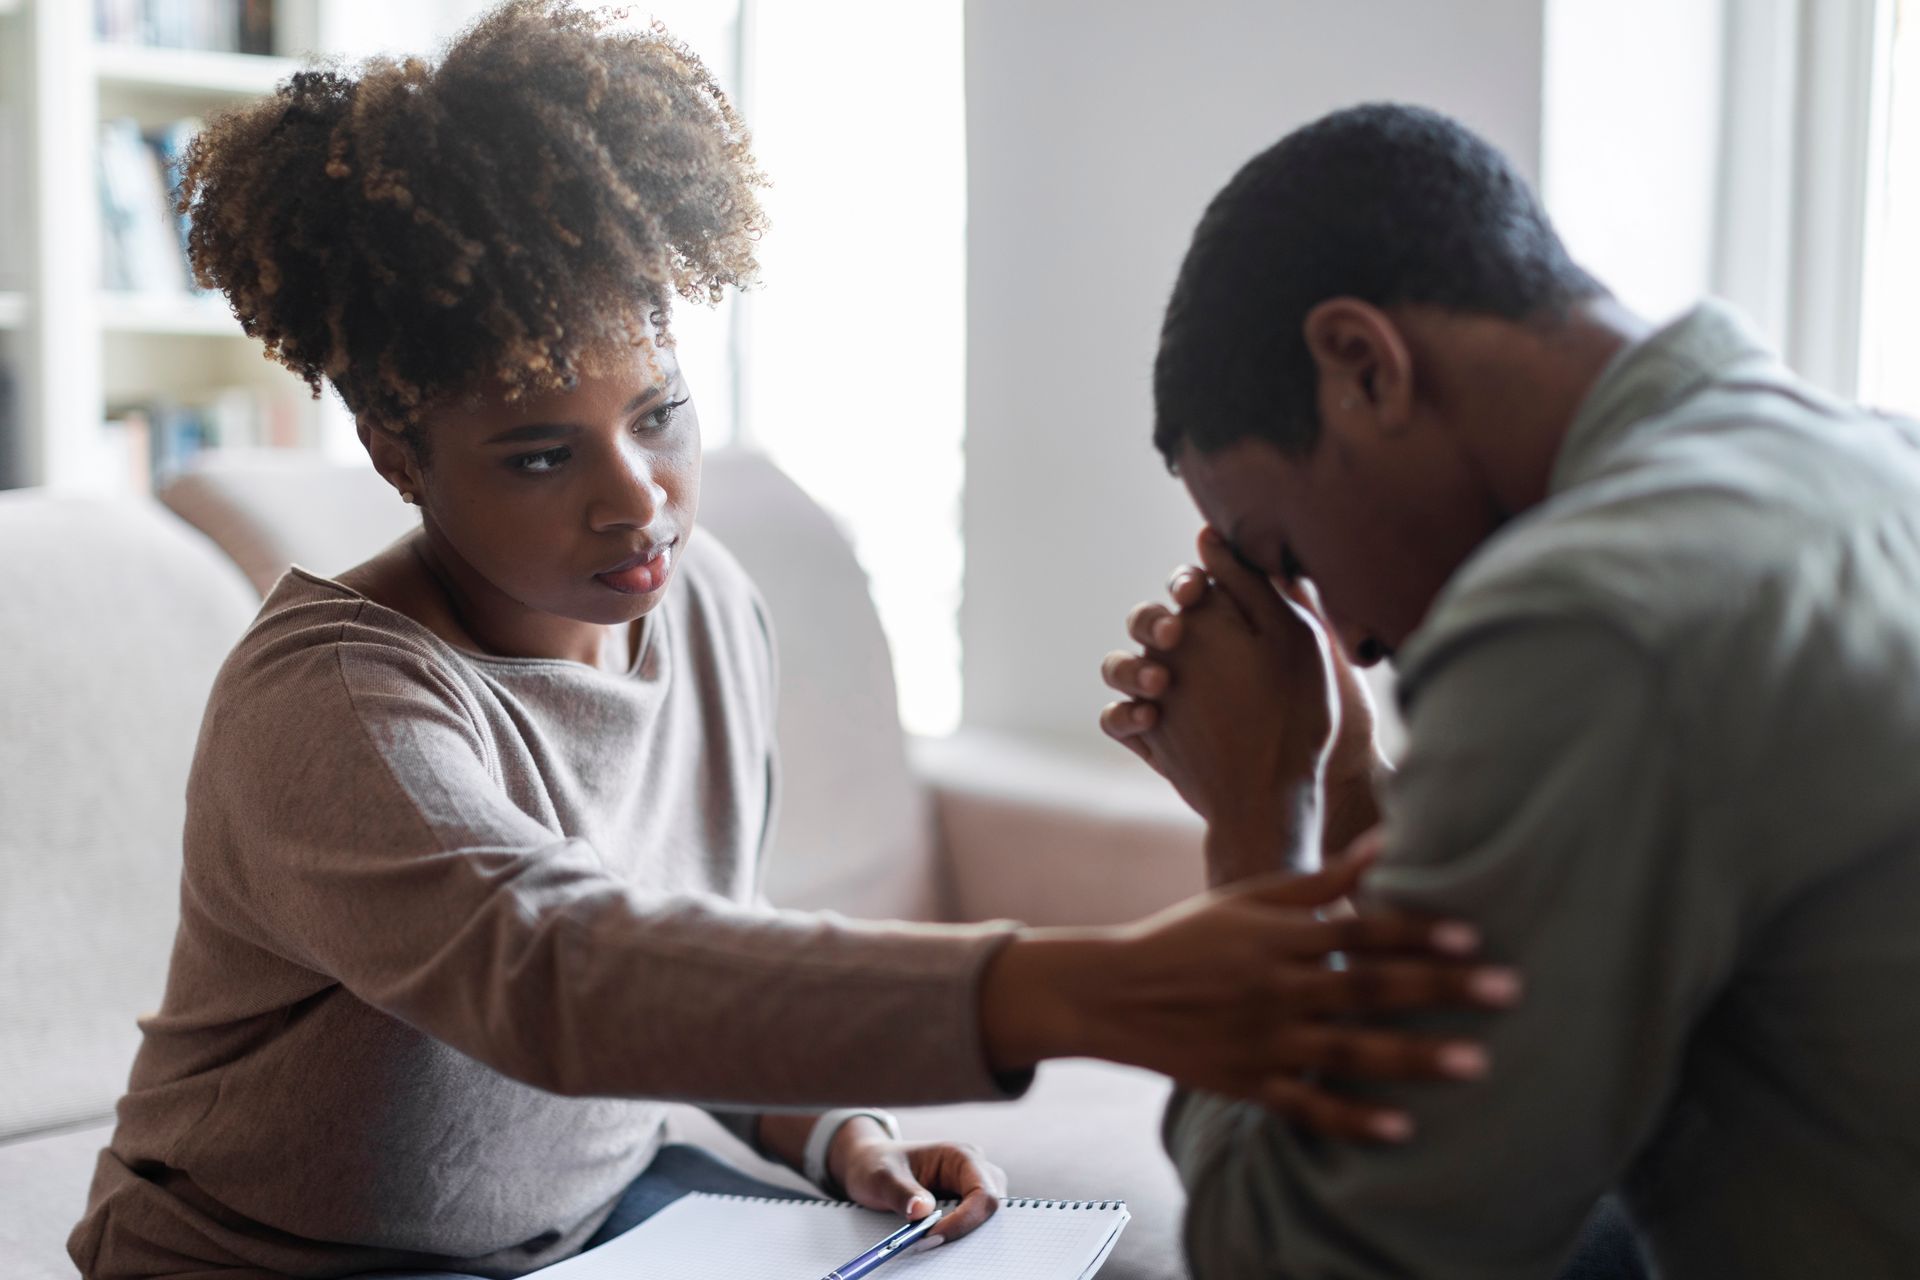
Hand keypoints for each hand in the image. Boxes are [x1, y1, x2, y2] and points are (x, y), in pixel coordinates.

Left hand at [828, 1120, 1007, 1245]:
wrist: (869, 1164)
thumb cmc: (877, 1164)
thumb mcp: (881, 1176)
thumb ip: (901, 1192)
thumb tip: (923, 1212)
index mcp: (960, 1155)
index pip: (982, 1193)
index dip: (964, 1220)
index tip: (932, 1237)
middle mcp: (973, 1169)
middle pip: (991, 1207)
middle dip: (968, 1230)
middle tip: (930, 1244)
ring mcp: (972, 1187)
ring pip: (986, 1217)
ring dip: (964, 1233)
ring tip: (930, 1240)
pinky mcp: (965, 1203)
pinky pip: (973, 1223)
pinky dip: (958, 1235)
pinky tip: (934, 1239)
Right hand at [978, 838, 1520, 1142]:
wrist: (1113, 994)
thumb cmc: (1191, 937)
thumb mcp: (1249, 899)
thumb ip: (1321, 881)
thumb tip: (1388, 842)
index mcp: (1278, 936)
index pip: (1358, 929)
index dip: (1414, 929)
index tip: (1471, 932)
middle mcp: (1276, 987)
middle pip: (1369, 986)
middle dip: (1441, 987)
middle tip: (1507, 990)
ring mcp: (1263, 1039)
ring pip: (1349, 1049)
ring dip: (1414, 1056)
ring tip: (1476, 1063)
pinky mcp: (1249, 1082)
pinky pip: (1308, 1106)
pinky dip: (1352, 1118)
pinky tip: (1401, 1127)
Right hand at [1101, 528, 1386, 859]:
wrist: (1292, 791)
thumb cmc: (1305, 714)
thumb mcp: (1296, 644)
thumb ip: (1258, 588)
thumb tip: (1210, 535)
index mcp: (1222, 627)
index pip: (1188, 588)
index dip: (1183, 583)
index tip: (1193, 592)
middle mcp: (1186, 656)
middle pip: (1146, 621)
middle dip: (1151, 622)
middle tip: (1175, 636)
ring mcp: (1161, 695)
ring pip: (1120, 665)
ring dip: (1129, 668)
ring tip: (1161, 685)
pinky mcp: (1147, 734)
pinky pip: (1114, 717)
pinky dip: (1122, 714)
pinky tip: (1149, 719)